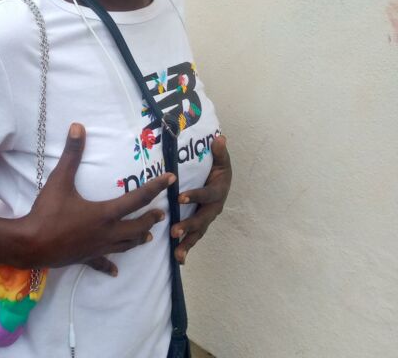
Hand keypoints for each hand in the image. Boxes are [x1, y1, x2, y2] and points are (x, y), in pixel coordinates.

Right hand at [23, 122, 175, 273]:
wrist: (31, 244)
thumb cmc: (48, 212)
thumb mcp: (60, 180)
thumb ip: (72, 154)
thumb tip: (78, 127)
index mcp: (105, 213)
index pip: (137, 198)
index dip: (155, 187)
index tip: (171, 179)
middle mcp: (107, 232)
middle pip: (137, 226)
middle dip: (151, 218)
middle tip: (162, 213)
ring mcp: (98, 248)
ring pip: (125, 245)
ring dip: (138, 239)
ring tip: (148, 237)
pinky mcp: (86, 258)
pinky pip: (103, 263)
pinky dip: (110, 266)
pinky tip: (116, 272)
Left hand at [171, 135, 231, 263]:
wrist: (223, 179)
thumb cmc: (218, 167)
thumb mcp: (221, 158)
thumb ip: (219, 151)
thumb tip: (220, 139)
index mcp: (218, 190)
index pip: (207, 194)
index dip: (195, 196)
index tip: (180, 198)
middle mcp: (214, 207)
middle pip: (202, 218)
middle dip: (189, 225)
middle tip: (174, 231)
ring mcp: (208, 217)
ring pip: (199, 232)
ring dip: (188, 243)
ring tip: (177, 254)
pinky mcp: (201, 224)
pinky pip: (195, 237)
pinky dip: (187, 247)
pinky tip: (179, 259)